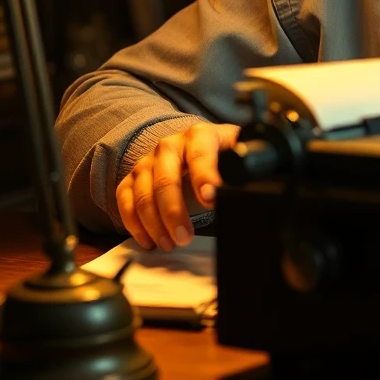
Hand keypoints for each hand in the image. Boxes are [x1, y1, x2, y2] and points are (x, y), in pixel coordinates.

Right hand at [115, 121, 239, 250]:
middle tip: (185, 236)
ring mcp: (149, 161)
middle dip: (175, 212)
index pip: (201, 154)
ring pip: (143, 193)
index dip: (205, 176)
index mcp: (200, 135)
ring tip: (170, 244)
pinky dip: (134, 223)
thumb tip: (254, 190)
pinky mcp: (133, 177)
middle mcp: (170, 145)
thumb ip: (244, 169)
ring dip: (154, 223)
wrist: (195, 144)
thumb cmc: (218, 153)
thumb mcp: (236, 154)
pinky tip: (149, 240)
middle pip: (166, 179)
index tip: (211, 199)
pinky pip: (125, 200)